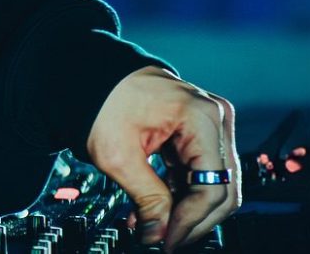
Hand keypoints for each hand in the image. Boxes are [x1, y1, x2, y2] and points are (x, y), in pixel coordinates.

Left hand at [86, 65, 240, 250]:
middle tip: (163, 239)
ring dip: (184, 210)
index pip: (212, 187)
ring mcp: (208, 123)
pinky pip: (198, 171)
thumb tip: (159, 237)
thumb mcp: (118, 154)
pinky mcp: (196, 131)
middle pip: (221, 189)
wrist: (87, 73)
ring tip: (151, 226)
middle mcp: (214, 117)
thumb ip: (146, 199)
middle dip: (191, 220)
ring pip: (213, 184)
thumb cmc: (99, 101)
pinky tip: (153, 210)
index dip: (190, 222)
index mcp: (200, 117)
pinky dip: (179, 193)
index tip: (167, 243)